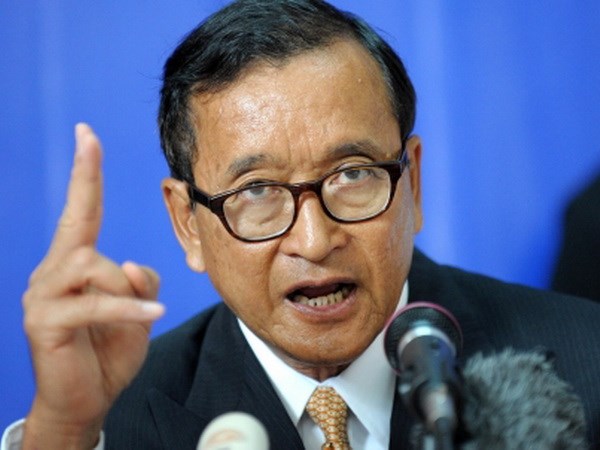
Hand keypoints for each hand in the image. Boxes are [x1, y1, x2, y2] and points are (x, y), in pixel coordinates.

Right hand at [21, 124, 164, 448]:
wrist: (87, 398)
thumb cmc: (110, 348)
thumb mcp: (137, 308)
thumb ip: (139, 281)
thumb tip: (130, 263)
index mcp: (74, 264)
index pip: (79, 212)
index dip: (85, 173)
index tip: (87, 134)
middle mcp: (51, 273)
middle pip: (80, 230)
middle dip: (92, 199)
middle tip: (104, 189)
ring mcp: (42, 297)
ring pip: (90, 265)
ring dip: (124, 289)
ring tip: (142, 313)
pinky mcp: (45, 323)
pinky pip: (92, 304)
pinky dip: (127, 309)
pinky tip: (152, 316)